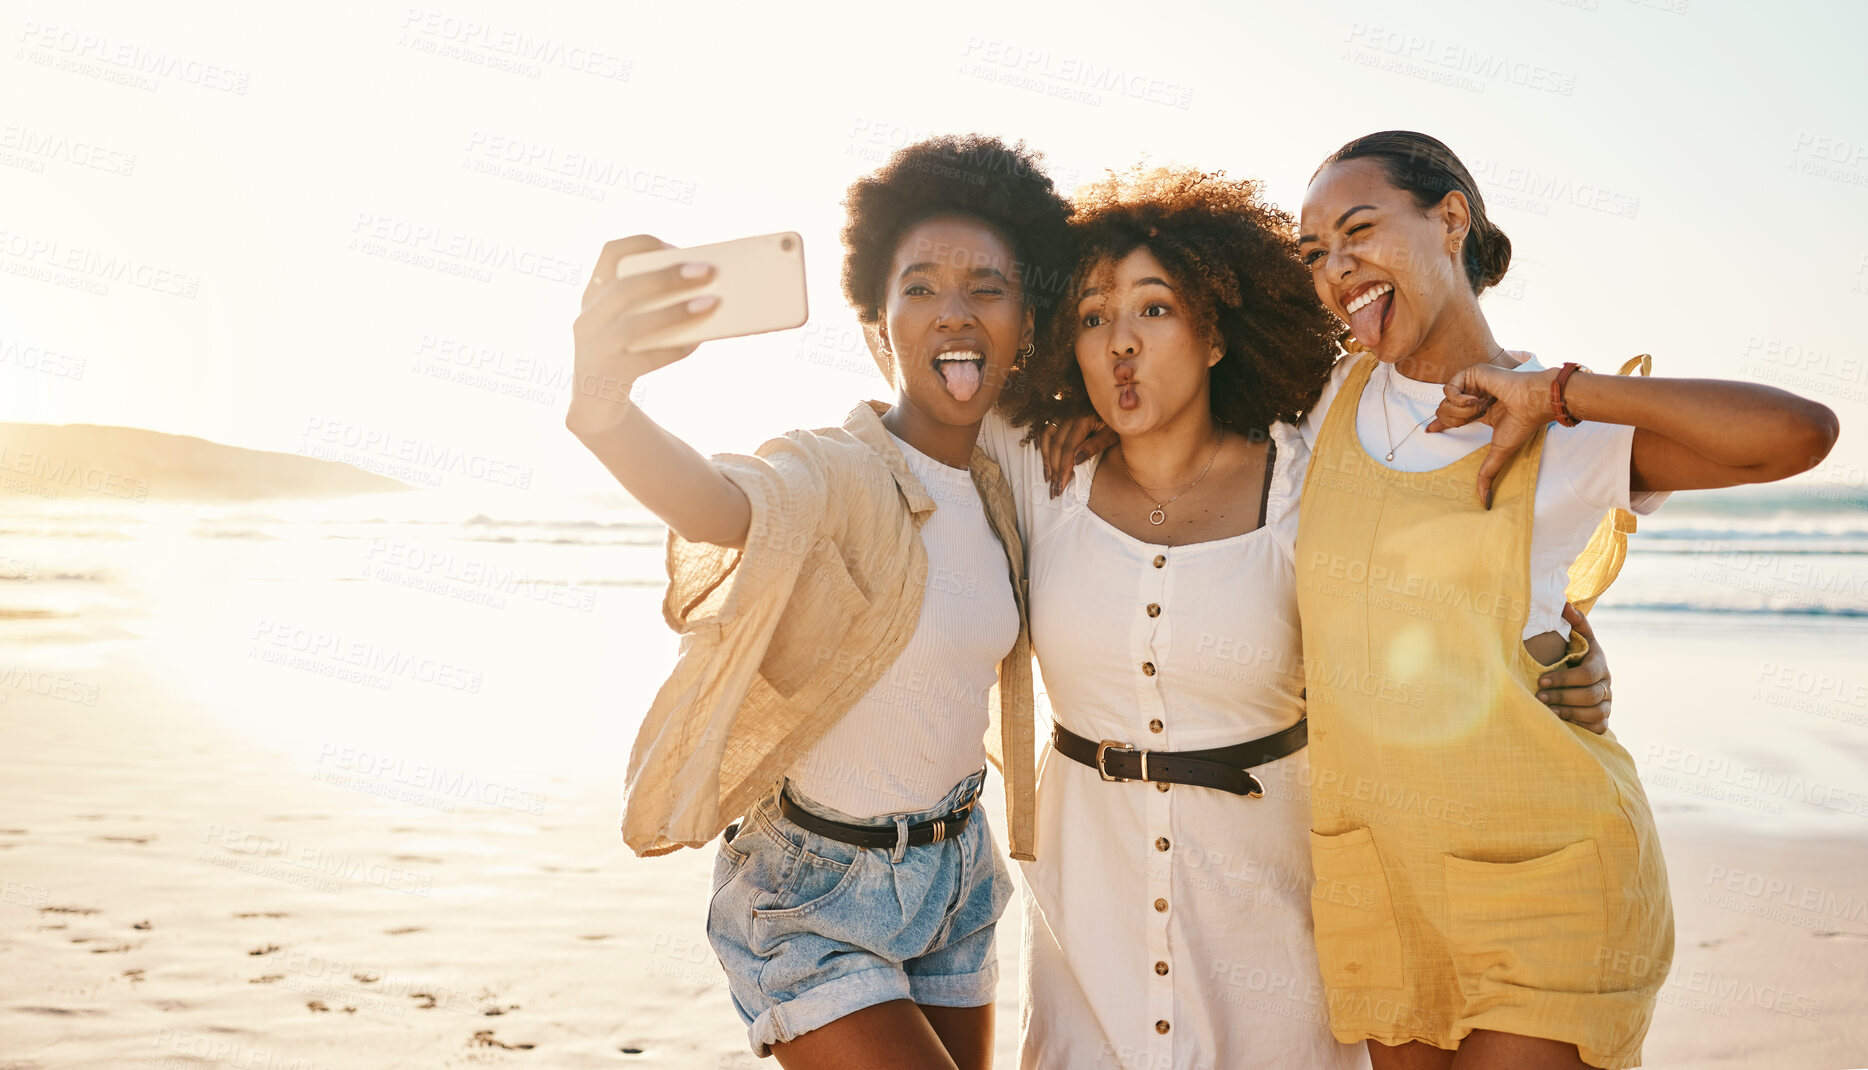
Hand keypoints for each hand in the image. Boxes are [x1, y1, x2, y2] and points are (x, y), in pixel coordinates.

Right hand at [566, 235, 717, 437]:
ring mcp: (593, 348)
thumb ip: (654, 305)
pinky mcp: (607, 376)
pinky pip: (644, 360)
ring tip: (711, 304)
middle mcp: (587, 318)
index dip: (643, 244)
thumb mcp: (629, 324)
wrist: (596, 407)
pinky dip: (674, 349)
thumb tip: (707, 290)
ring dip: (675, 312)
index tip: (676, 247)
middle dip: (667, 277)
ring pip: (633, 326)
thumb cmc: (625, 353)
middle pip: (625, 289)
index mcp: (594, 295)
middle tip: (706, 272)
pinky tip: (697, 342)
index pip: (609, 253)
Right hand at [1039, 415, 1116, 496]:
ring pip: (1047, 438)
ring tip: (1048, 478)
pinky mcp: (1060, 416)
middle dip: (1055, 469)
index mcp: (1083, 419)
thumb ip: (1095, 445)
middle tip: (1055, 489)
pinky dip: (1041, 443)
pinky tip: (1042, 456)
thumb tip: (1076, 461)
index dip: (1064, 468)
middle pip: (1056, 445)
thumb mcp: (1111, 434)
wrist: (1116, 408)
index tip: (1062, 485)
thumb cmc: (1115, 423)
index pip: (1069, 448)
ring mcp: (1063, 414)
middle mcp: (1069, 415)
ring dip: (1046, 459)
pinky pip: (1045, 429)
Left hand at [1425, 363, 1558, 508]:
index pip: (1453, 417)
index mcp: (1481, 411)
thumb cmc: (1522, 422)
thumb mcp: (1498, 451)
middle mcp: (1475, 396)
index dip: (1440, 424)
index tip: (1429, 431)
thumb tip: (1484, 501)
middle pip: (1443, 411)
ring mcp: (1472, 383)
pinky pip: (1449, 390)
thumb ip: (1487, 474)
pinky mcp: (1471, 372)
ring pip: (1444, 402)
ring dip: (1462, 411)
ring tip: (1482, 407)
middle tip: (1476, 417)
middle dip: (1456, 420)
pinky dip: (1462, 400)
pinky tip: (1479, 399)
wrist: (1533, 401)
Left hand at [1537, 603, 1611, 733]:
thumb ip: (1573, 622)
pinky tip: (1559, 720)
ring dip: (1568, 712)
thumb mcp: (1575, 638)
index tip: (1540, 680)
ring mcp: (1607, 704)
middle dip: (1562, 696)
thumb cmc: (1572, 656)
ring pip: (1594, 713)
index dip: (1564, 679)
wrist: (1578, 678)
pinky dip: (1579, 724)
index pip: (1587, 674)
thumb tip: (1564, 604)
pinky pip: (1597, 727)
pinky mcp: (1603, 720)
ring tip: (1546, 710)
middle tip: (1538, 696)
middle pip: (1590, 695)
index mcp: (1599, 664)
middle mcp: (1606, 684)